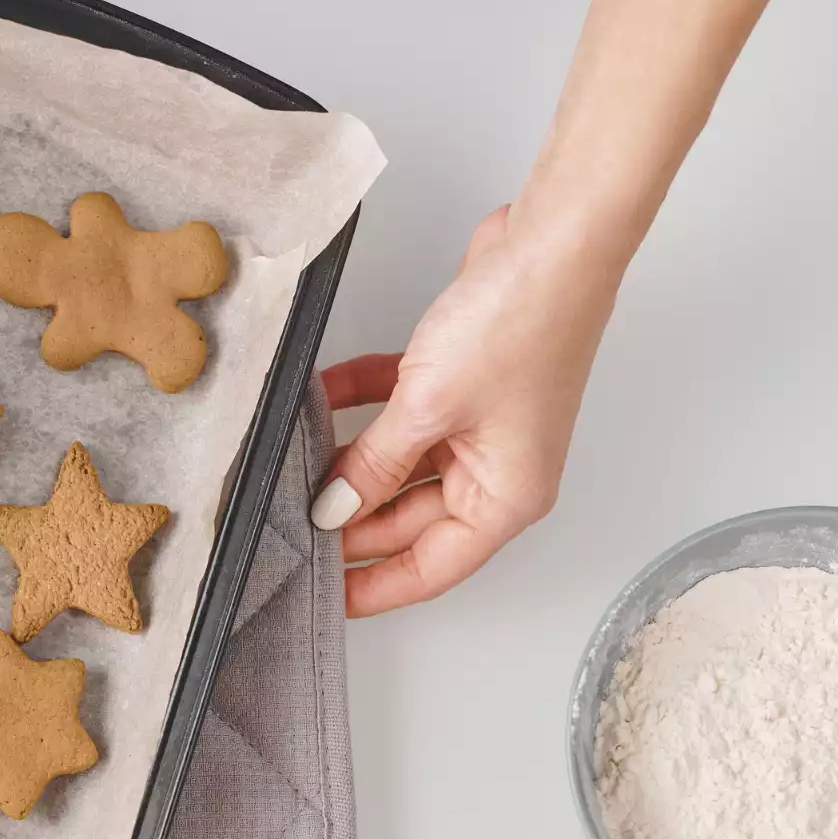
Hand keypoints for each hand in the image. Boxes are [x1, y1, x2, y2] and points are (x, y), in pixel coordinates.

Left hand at [312, 206, 619, 616]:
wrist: (551, 240)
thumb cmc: (521, 324)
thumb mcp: (427, 409)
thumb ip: (374, 465)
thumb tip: (335, 509)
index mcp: (505, 498)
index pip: (429, 569)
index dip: (372, 587)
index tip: (321, 598)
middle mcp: (497, 470)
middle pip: (407, 520)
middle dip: (349, 519)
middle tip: (286, 523)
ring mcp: (478, 426)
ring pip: (397, 465)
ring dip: (348, 461)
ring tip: (290, 468)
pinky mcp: (459, 383)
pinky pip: (396, 413)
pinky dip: (358, 407)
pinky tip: (317, 400)